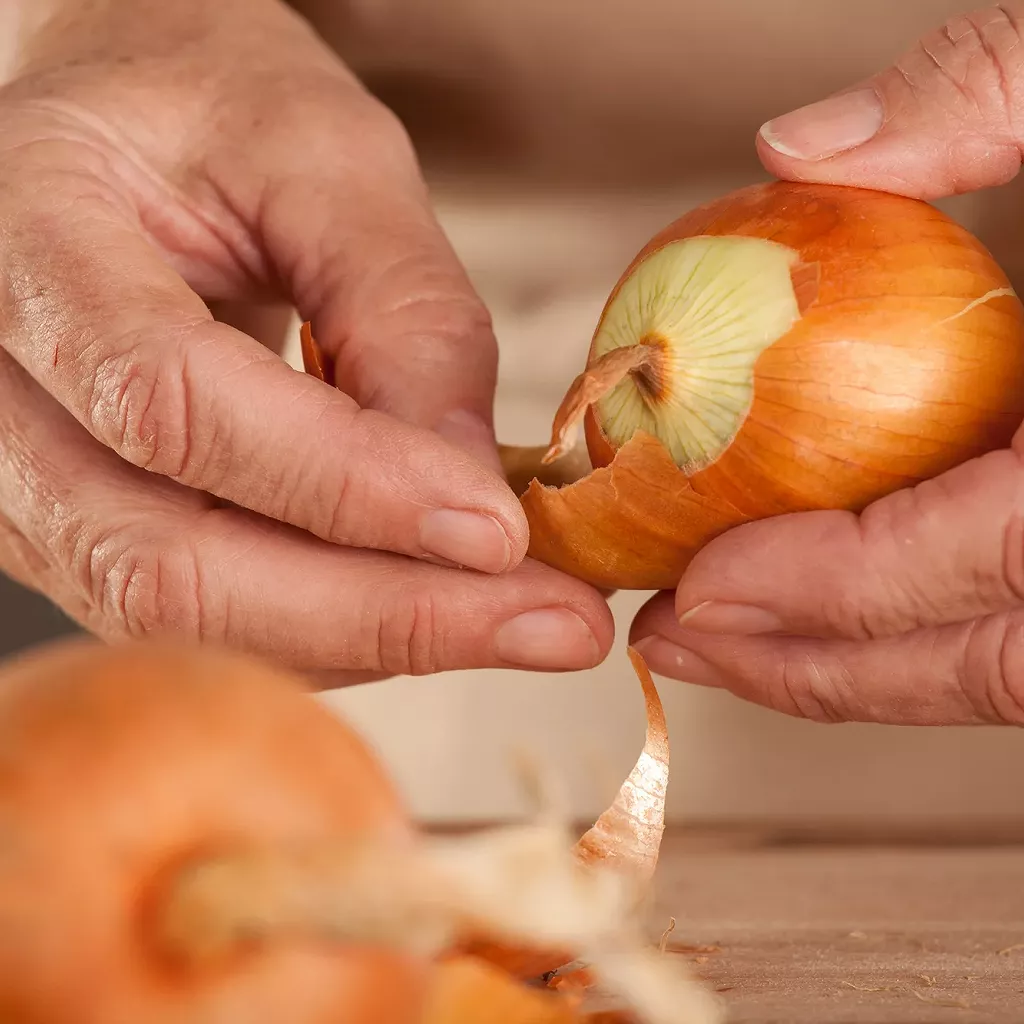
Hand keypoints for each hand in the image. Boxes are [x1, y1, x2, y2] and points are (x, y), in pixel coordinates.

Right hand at [0, 0, 611, 681]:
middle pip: (163, 562)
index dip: (347, 486)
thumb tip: (476, 499)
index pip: (172, 403)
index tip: (500, 532)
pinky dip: (334, 627)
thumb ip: (408, 319)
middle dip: (381, 615)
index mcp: (28, 235)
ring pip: (183, 617)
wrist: (130, 127)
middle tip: (553, 626)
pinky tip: (438, 603)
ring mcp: (20, 477)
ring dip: (371, 639)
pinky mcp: (78, 527)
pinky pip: (205, 615)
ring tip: (520, 620)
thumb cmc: (215, 112)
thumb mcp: (331, 162)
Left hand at [630, 4, 1023, 725]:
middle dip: (815, 666)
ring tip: (711, 640)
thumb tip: (793, 146)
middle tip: (675, 640)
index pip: (994, 553)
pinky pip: (1005, 619)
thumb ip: (989, 92)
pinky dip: (898, 625)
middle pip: (988, 660)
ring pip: (1001, 667)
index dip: (837, 588)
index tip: (700, 589)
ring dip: (845, 665)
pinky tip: (799, 598)